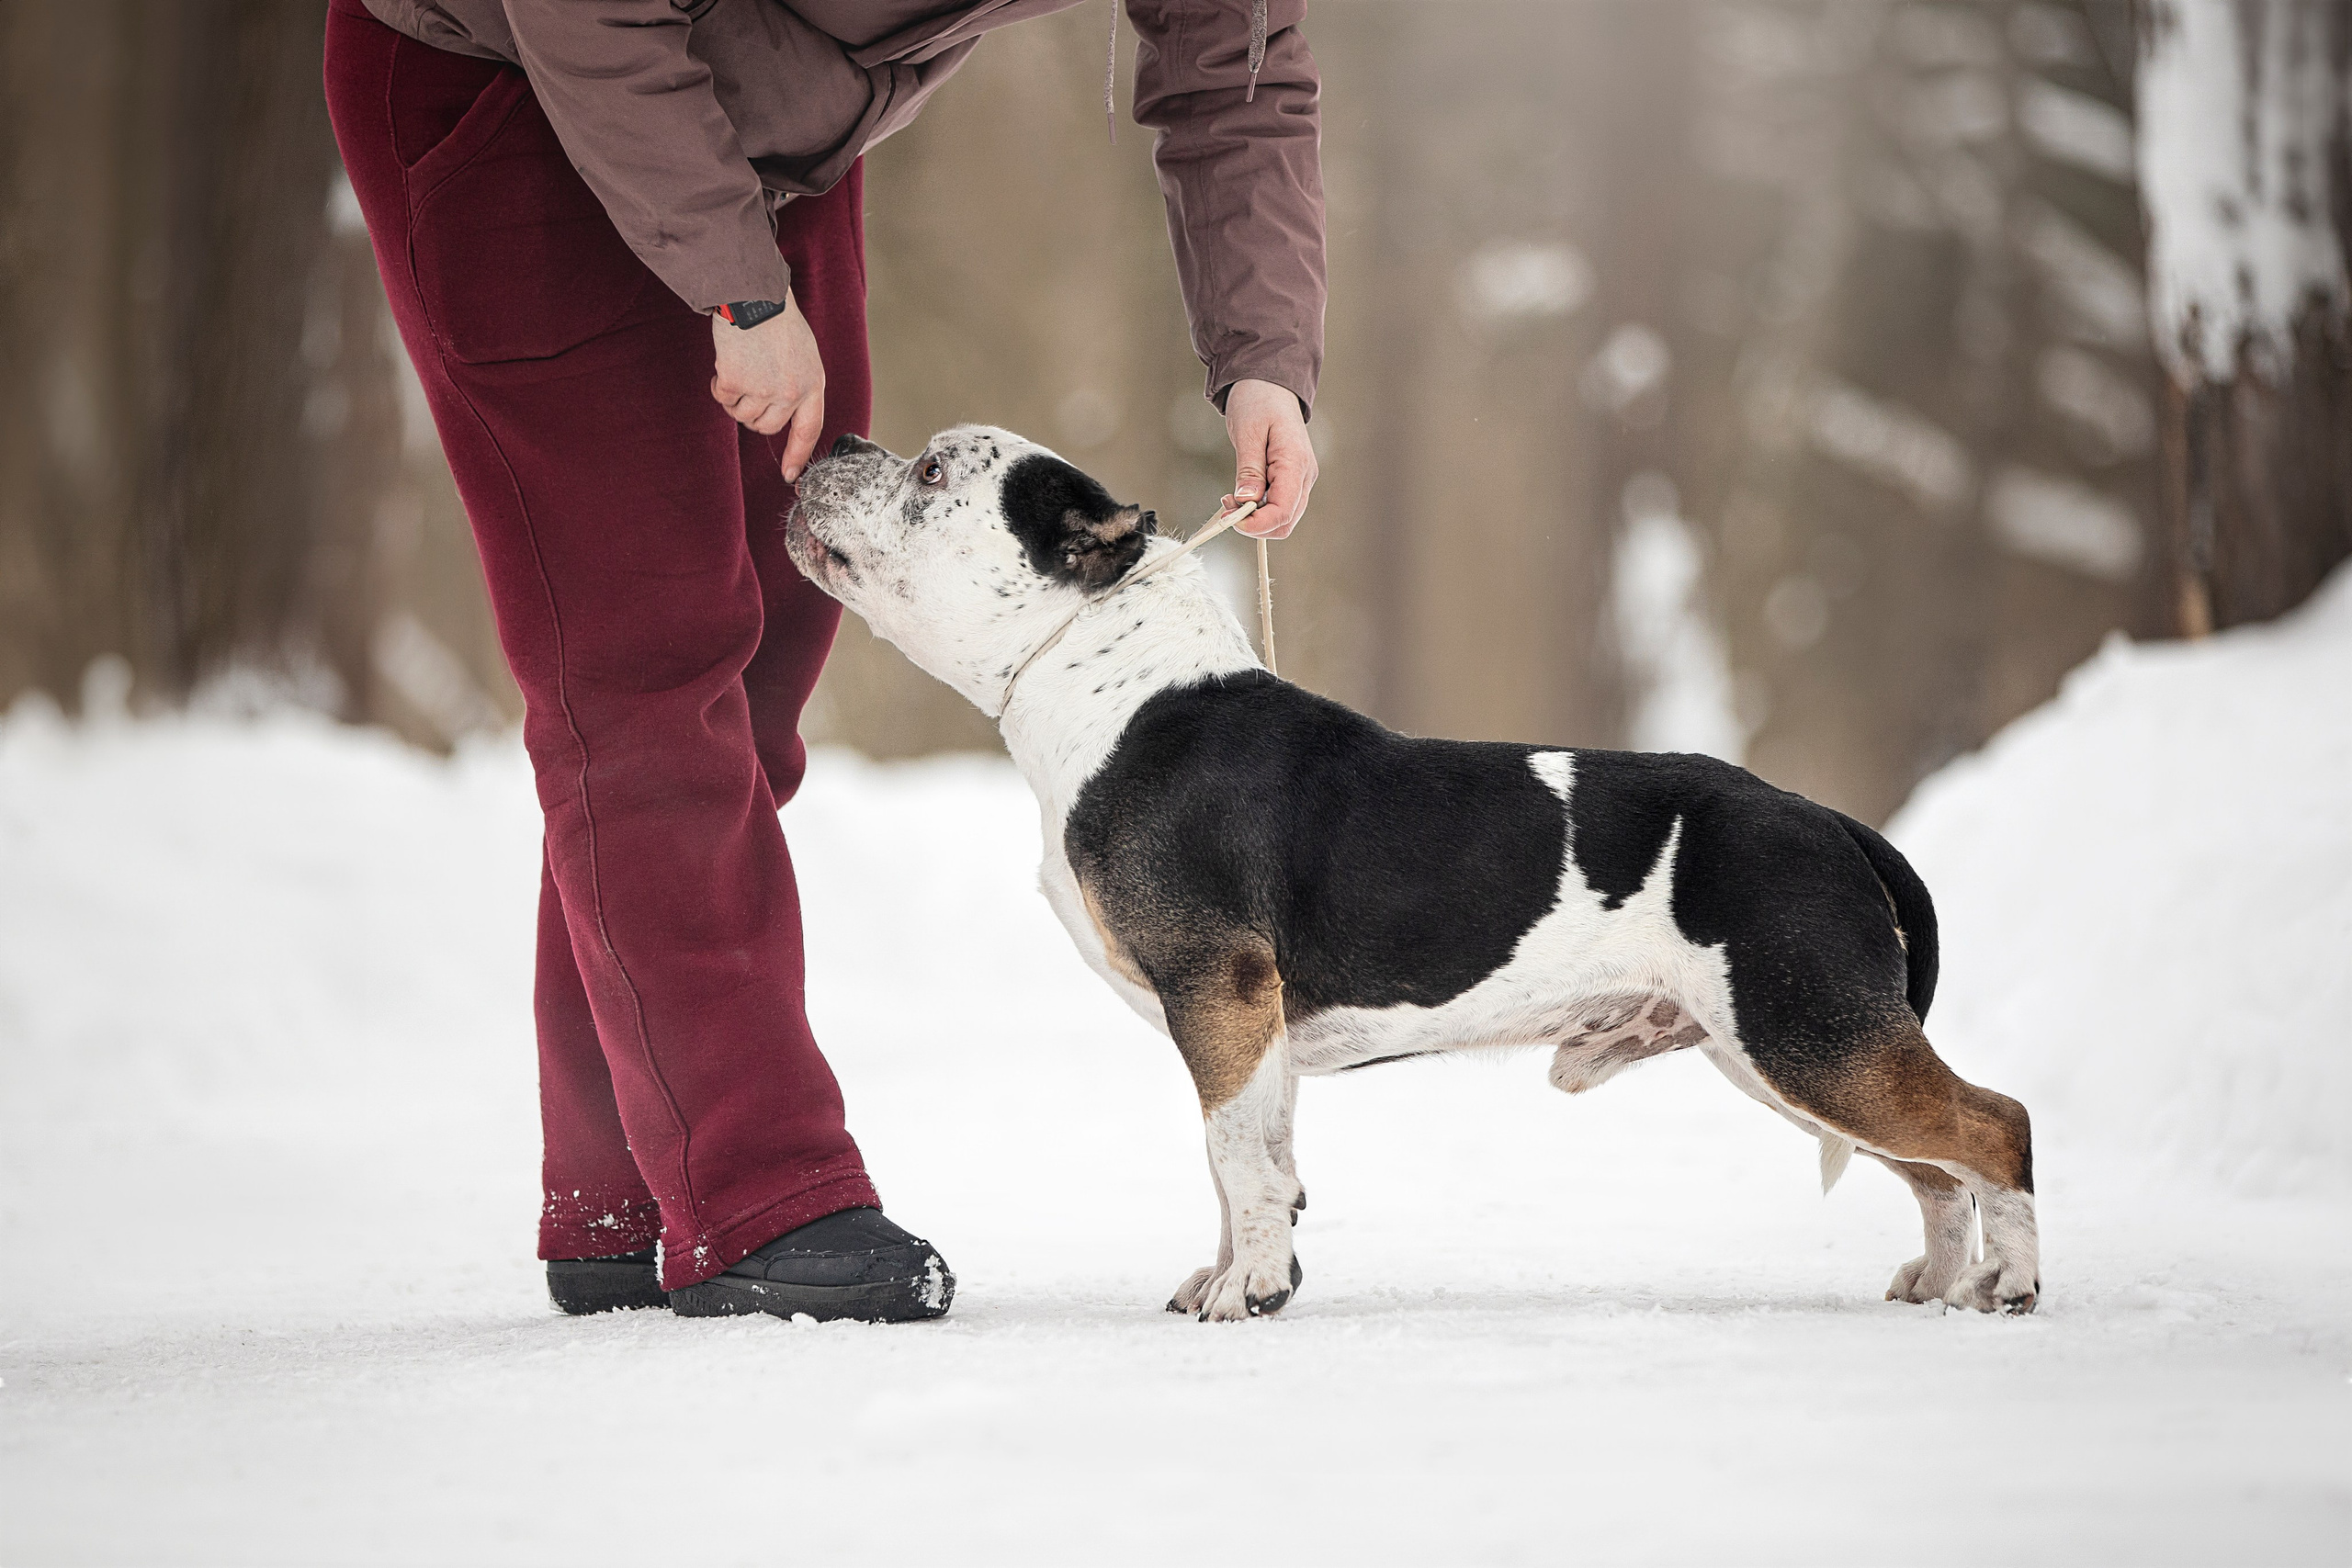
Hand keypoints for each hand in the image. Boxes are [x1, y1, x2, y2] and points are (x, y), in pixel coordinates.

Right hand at [711, 293, 825, 479]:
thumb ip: (797, 385)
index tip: (791, 476)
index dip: (798, 454)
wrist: (753, 295)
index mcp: (813, 384)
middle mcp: (791, 393)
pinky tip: (726, 362)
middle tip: (750, 385)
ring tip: (741, 366)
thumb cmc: (777, 320)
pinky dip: (719, 385)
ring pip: (742, 415)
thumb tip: (781, 412)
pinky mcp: (736, 382)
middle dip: (754, 413)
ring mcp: (764, 390)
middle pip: (767, 427)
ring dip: (735, 397)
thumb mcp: (803, 354)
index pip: (809, 430)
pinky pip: (722, 398)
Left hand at [1220, 378, 1316, 538]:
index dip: (1256, 524)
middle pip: (1284, 522)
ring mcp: (1300, 480)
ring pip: (1281, 519)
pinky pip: (1278, 506)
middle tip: (1227, 508)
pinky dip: (1258, 510)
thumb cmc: (1259, 401)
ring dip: (1255, 519)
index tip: (1230, 518)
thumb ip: (1249, 469)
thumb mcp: (1248, 432)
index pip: (1282, 512)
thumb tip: (1246, 500)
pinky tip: (1241, 495)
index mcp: (1296, 463)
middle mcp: (1304, 476)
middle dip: (1254, 524)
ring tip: (1231, 499)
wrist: (1270, 384)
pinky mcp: (1292, 480)